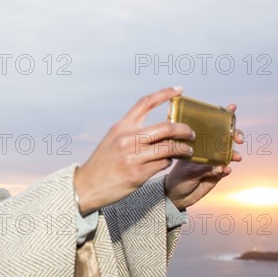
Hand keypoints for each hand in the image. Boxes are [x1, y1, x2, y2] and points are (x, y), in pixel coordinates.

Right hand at [74, 87, 193, 214]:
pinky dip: (168, 162)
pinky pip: (163, 164)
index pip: (145, 103)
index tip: (179, 90)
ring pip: (169, 147)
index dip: (165, 94)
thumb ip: (132, 132)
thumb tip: (159, 130)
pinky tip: (166, 162)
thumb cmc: (102, 164)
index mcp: (121, 127)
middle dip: (184, 129)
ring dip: (183, 149)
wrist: (86, 186)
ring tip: (187, 150)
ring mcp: (133, 157)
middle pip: (166, 127)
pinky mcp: (138, 174)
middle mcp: (127, 139)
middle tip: (191, 133)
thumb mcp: (112, 140)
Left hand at [165, 103, 243, 209]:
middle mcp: (206, 149)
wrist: (177, 197)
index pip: (209, 125)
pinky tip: (226, 169)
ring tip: (236, 157)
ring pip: (228, 152)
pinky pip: (225, 168)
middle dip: (234, 134)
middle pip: (225, 136)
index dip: (222, 115)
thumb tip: (219, 166)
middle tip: (238, 138)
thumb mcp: (186, 171)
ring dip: (233, 153)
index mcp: (196, 142)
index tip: (232, 108)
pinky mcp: (217, 173)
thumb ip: (203, 168)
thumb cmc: (176, 178)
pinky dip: (227, 168)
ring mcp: (213, 161)